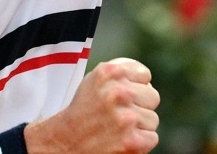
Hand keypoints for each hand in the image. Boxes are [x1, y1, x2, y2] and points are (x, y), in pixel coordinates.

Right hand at [24, 58, 159, 153]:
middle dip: (141, 106)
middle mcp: (118, 92)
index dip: (137, 87)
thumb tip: (147, 79)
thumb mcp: (94, 81)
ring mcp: (126, 117)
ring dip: (139, 126)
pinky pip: (152, 137)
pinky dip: (141, 142)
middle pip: (153, 97)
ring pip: (152, 119)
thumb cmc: (82, 111)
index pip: (145, 75)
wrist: (63, 142)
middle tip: (123, 115)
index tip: (127, 97)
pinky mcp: (131, 140)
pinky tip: (123, 140)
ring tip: (119, 129)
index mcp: (108, 72)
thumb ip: (118, 75)